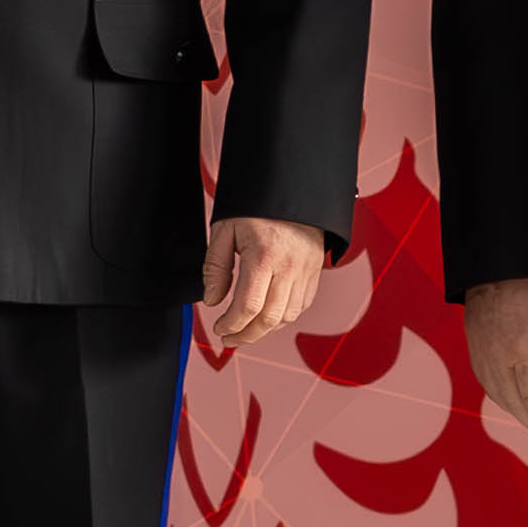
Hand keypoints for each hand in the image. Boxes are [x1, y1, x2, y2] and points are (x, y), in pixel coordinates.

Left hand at [199, 216, 331, 353]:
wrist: (293, 187)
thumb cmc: (255, 206)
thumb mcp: (226, 230)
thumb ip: (216, 267)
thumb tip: (211, 300)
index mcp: (264, 256)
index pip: (248, 307)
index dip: (231, 325)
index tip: (219, 328)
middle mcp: (289, 266)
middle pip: (269, 319)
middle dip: (246, 336)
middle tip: (229, 338)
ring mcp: (306, 270)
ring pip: (288, 316)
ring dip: (265, 329)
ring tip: (247, 330)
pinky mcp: (316, 270)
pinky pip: (302, 305)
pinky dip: (284, 317)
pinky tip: (268, 316)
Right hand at [465, 274, 527, 462]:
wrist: (499, 260)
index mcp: (523, 350)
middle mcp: (498, 358)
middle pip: (516, 405)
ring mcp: (482, 355)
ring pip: (499, 398)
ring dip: (519, 414)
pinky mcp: (474, 350)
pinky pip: (488, 385)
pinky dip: (504, 398)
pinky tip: (517, 400)